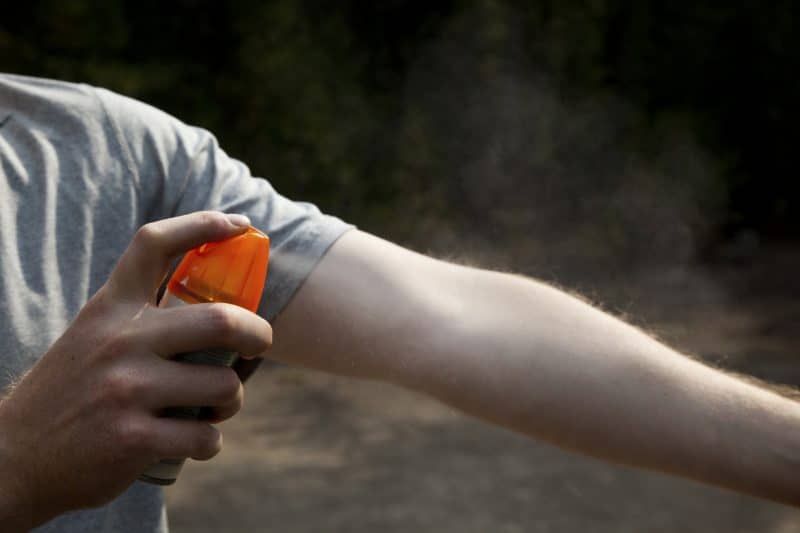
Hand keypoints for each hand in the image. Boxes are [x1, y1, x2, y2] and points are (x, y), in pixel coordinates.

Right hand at [0, 211, 272, 529]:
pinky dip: (210, 442)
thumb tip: (220, 308)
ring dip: (232, 400)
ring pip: (223, 385)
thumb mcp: (94, 336)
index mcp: (110, 308)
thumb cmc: (72, 394)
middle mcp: (120, 340)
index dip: (203, 225)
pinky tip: (193, 441)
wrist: (14, 459)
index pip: (154, 244)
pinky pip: (205, 436)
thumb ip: (141, 318)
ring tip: (216, 407)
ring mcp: (126, 389)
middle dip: (258, 334)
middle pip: (221, 319)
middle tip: (259, 345)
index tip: (239, 224)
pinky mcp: (133, 438)